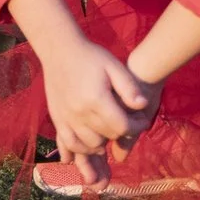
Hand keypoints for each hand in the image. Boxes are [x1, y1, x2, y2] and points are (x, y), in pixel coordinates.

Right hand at [42, 38, 158, 178]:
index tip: (142, 121)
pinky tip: (87, 148)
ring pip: (89, 145)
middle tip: (127, 125)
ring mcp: (66, 117)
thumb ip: (129, 88)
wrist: (59, 50)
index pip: (122, 126)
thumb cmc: (90, 56)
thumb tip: (143, 106)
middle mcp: (79, 112)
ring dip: (102, 144)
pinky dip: (79, 150)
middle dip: (121, 133)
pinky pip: (68, 143)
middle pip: (107, 137)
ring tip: (109, 134)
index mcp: (96, 99)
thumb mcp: (114, 66)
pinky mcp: (57, 118)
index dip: (136, 127)